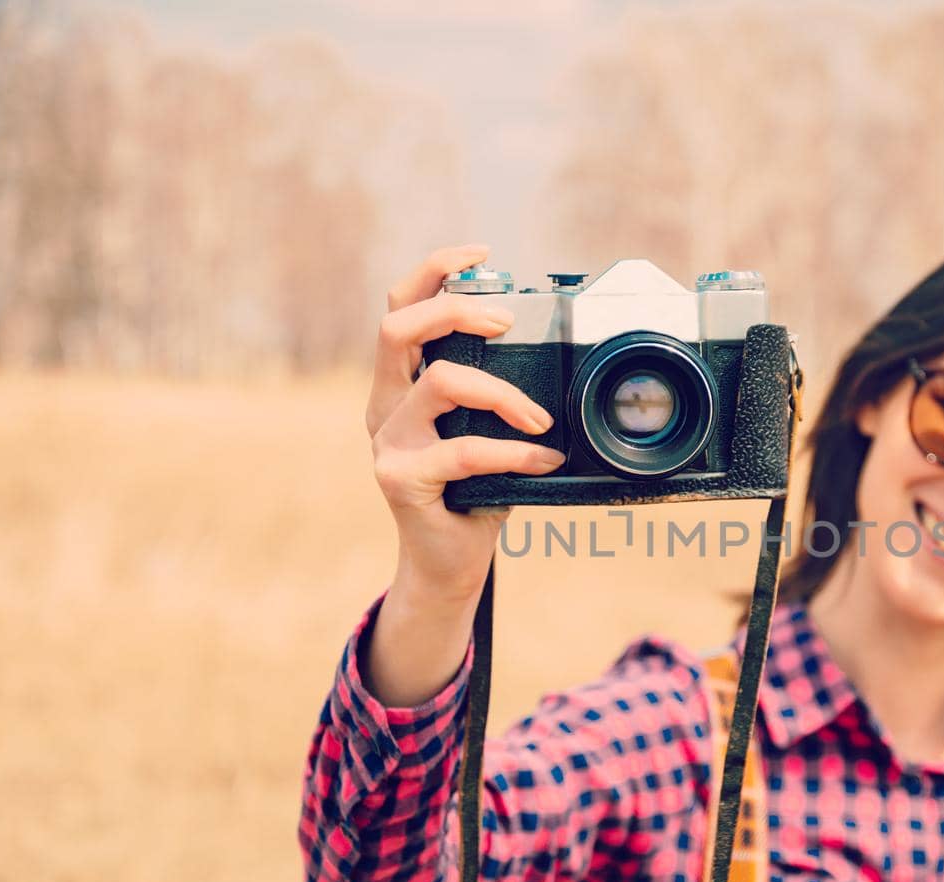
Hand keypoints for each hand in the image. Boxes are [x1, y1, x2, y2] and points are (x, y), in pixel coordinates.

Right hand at [365, 244, 564, 600]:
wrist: (448, 564)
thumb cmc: (476, 492)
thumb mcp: (489, 431)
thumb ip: (500, 393)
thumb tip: (558, 354)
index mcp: (401, 383)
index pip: (401, 306)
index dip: (434, 269)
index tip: (482, 255)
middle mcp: (385, 404)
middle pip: (399, 326)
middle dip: (457, 309)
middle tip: (506, 322)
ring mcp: (388, 441)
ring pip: (438, 382)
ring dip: (501, 392)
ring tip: (541, 418)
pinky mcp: (401, 479)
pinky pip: (463, 450)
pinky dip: (513, 451)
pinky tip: (544, 459)